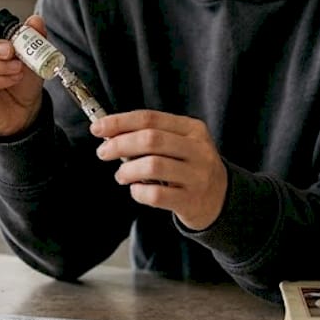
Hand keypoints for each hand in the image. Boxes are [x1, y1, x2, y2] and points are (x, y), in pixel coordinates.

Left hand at [91, 110, 226, 229]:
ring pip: (152, 166)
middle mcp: (198, 150)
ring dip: (128, 170)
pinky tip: (137, 190)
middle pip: (150, 139)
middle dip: (119, 144)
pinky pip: (155, 195)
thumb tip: (111, 134)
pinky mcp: (191, 201)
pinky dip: (138, 192)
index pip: (150, 118)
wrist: (221, 200)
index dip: (120, 122)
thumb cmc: (190, 168)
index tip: (98, 128)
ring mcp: (197, 176)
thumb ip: (152, 136)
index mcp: (192, 129)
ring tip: (122, 175)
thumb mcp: (181, 144)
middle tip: (103, 153)